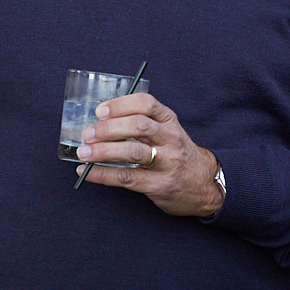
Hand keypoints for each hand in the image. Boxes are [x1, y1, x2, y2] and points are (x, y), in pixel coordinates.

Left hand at [74, 92, 224, 217]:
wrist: (205, 185)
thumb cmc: (177, 154)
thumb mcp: (167, 132)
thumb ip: (141, 124)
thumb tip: (99, 123)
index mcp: (169, 121)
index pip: (146, 103)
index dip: (120, 105)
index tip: (99, 111)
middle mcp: (170, 138)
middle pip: (138, 125)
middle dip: (108, 128)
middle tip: (88, 134)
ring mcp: (167, 162)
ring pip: (132, 152)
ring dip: (103, 151)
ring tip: (83, 153)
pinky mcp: (160, 184)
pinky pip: (127, 178)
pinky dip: (103, 175)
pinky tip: (88, 172)